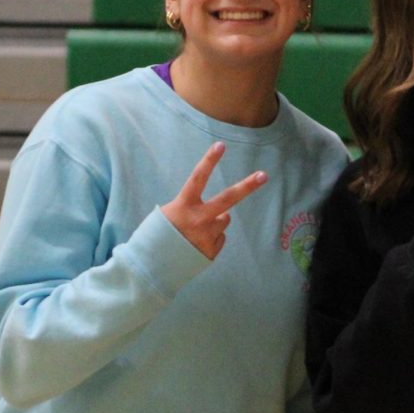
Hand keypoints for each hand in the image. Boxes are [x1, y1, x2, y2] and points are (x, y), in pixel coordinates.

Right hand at [162, 142, 266, 258]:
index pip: (198, 178)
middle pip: (227, 199)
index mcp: (183, 206)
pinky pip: (220, 238)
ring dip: (215, 222)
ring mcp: (207, 236)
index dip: (209, 161)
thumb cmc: (157, 235)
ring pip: (224, 220)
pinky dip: (211, 239)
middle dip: (247, 186)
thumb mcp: (168, 214)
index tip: (221, 145)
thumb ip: (192, 208)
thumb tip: (222, 213)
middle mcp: (198, 219)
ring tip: (195, 232)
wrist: (150, 267)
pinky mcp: (211, 252)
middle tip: (263, 175)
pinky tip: (195, 245)